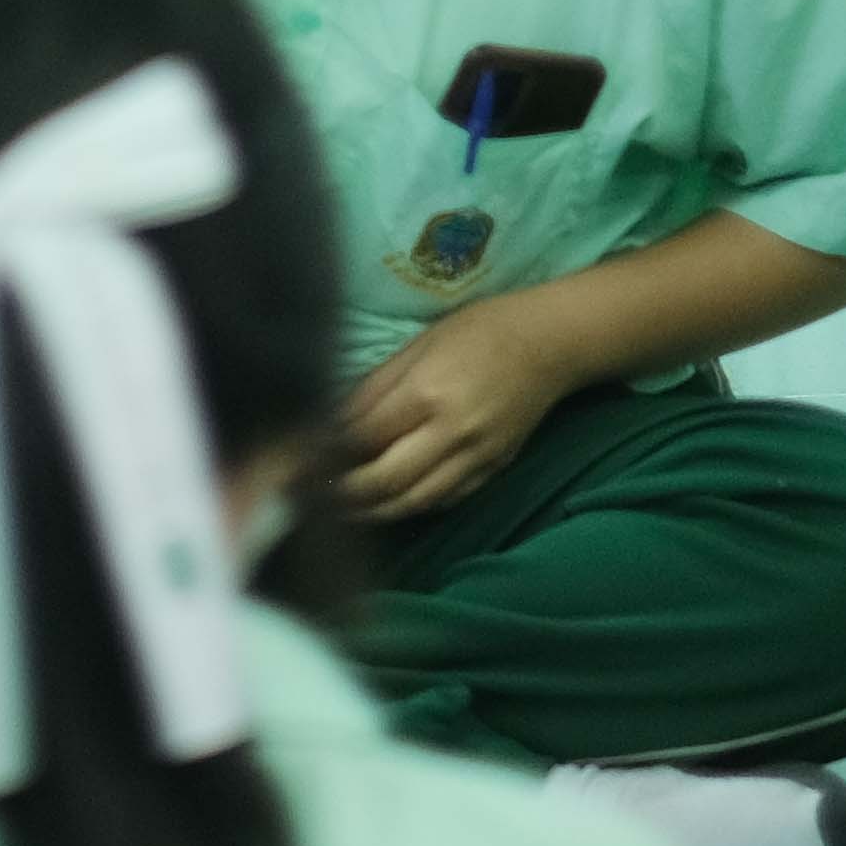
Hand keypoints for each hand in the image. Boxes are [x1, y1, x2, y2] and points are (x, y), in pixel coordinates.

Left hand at [324, 295, 573, 519]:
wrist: (548, 344)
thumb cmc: (476, 332)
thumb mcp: (417, 346)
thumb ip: (374, 389)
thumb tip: (330, 422)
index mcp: (426, 394)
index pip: (364, 439)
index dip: (325, 456)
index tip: (296, 463)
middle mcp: (452, 434)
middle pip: (386, 482)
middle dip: (341, 496)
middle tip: (308, 497)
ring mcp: (476, 459)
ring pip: (414, 502)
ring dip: (371, 512)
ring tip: (336, 511)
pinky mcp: (492, 471)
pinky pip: (444, 500)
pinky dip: (410, 507)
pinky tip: (385, 504)